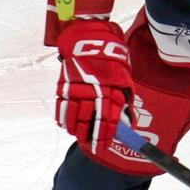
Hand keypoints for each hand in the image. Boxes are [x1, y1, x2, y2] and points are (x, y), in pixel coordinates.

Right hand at [56, 20, 132, 153]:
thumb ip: (124, 103)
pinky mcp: (64, 85)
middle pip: (90, 122)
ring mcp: (77, 89)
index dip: (105, 136)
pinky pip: (61, 106)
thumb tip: (128, 124)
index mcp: (111, 92)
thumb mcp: (124, 82)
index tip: (103, 146)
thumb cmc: (112, 65)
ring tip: (79, 136)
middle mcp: (94, 93)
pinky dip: (63, 117)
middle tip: (91, 146)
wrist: (92, 43)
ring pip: (73, 117)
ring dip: (75, 129)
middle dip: (90, 137)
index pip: (108, 121)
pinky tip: (66, 125)